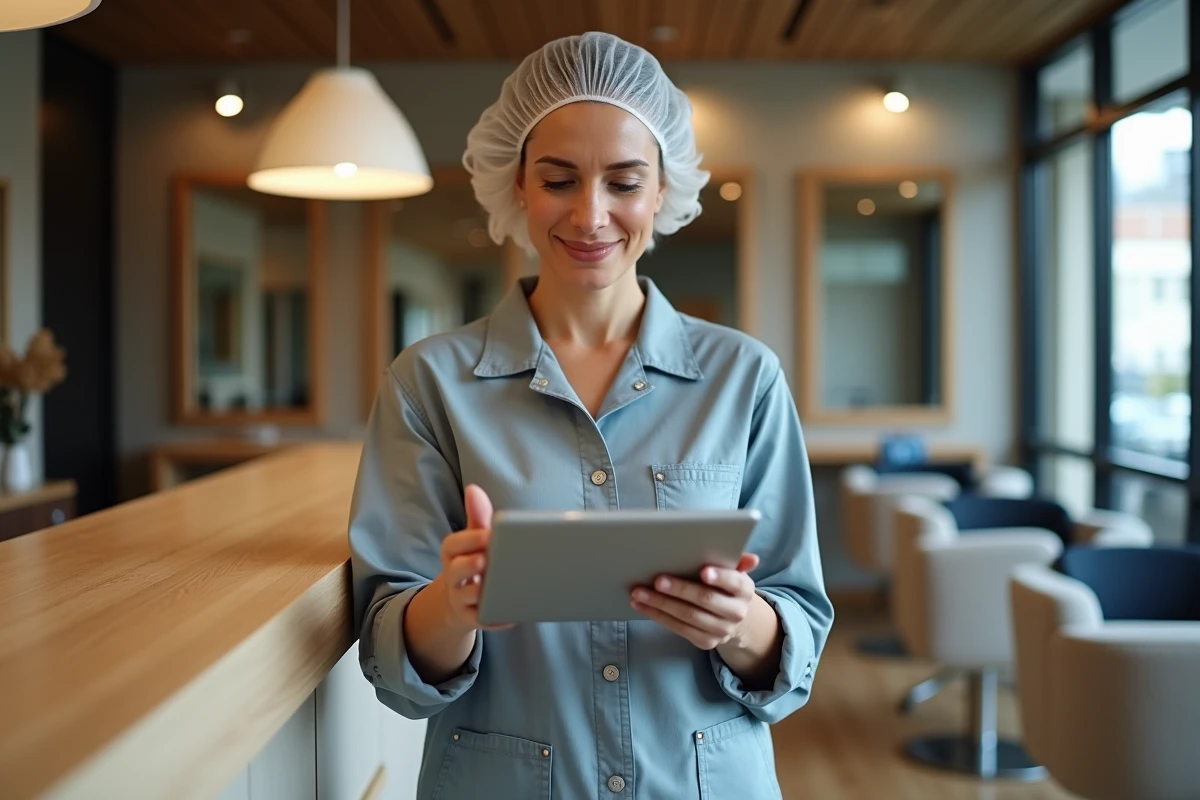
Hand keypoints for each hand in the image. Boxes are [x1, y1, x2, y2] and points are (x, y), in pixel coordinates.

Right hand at [431, 484, 512, 633]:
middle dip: (468, 566)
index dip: (468, 540)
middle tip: (485, 560)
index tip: (487, 535)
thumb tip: (473, 488)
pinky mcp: (473, 617)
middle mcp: (454, 576)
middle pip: (455, 571)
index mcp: (453, 554)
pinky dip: (495, 618)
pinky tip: (511, 615)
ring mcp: (461, 598)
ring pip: (466, 596)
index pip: (452, 545)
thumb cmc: (474, 560)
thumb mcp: (475, 538)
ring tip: (497, 586)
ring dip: (479, 592)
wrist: (461, 601)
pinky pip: (481, 620)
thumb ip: (478, 516)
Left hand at [631, 553, 760, 649]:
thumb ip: (737, 561)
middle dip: (680, 589)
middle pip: (706, 600)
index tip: (703, 571)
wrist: (733, 619)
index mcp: (744, 590)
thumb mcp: (733, 572)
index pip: (734, 582)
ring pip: (688, 616)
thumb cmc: (725, 587)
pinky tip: (643, 606)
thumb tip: (751, 558)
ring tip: (640, 592)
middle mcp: (736, 612)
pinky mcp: (706, 642)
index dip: (720, 577)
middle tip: (657, 580)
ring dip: (661, 604)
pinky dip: (658, 616)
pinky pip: (679, 629)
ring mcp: (722, 630)